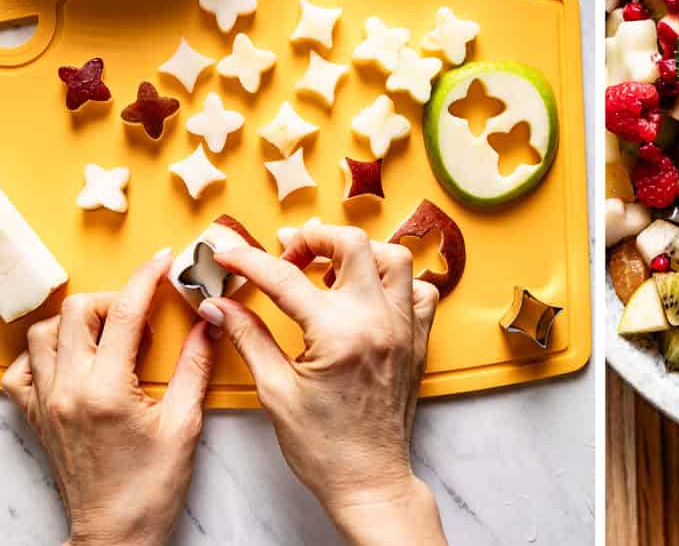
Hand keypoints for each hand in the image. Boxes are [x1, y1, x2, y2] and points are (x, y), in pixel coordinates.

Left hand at [0, 250, 216, 545]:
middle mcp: (67, 391)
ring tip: (111, 334)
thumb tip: (209, 321)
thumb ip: (195, 365)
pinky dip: (43, 353)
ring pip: (45, 333)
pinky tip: (73, 359)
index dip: (147, 278)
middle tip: (144, 311)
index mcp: (106, 390)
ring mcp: (45, 403)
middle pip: (78, 311)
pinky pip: (20, 369)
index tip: (163, 262)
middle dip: (115, 298)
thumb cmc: (152, 486)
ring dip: (79, 321)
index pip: (125, 313)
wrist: (116, 531)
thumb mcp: (185, 422)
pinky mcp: (35, 416)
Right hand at [198, 223, 444, 545]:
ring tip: (328, 269)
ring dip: (359, 252)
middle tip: (287, 253)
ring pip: (393, 258)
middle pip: (353, 244)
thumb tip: (218, 304)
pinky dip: (395, 281)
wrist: (369, 480)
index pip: (286, 278)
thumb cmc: (322, 446)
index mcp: (338, 334)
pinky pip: (420, 290)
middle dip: (314, 237)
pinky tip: (368, 294)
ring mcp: (404, 327)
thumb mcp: (275, 391)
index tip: (226, 251)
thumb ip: (248, 338)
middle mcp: (378, 320)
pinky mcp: (418, 338)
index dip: (249, 259)